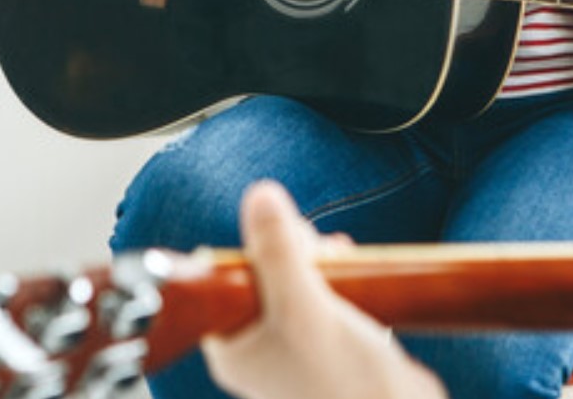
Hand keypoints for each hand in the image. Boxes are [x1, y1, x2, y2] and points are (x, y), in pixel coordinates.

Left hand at [200, 181, 446, 398]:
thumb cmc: (346, 382)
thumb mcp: (305, 307)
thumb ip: (278, 252)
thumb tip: (259, 194)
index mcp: (233, 348)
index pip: (222, 280)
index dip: (250, 247)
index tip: (281, 233)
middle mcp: (257, 349)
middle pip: (260, 274)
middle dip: (289, 249)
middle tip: (316, 247)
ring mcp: (293, 348)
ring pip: (293, 281)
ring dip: (313, 258)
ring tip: (337, 254)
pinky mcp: (328, 344)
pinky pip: (320, 295)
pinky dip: (333, 275)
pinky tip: (349, 263)